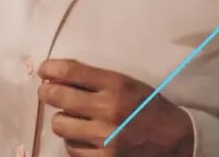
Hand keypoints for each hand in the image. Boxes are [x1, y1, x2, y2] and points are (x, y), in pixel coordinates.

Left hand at [38, 59, 194, 155]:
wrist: (174, 140)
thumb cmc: (145, 106)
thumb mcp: (124, 83)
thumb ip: (92, 78)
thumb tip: (54, 75)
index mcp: (115, 85)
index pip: (69, 71)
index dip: (49, 69)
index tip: (44, 71)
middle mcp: (109, 110)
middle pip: (55, 96)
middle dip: (47, 92)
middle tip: (49, 93)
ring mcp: (105, 139)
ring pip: (59, 125)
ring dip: (63, 120)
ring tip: (74, 119)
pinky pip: (70, 149)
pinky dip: (74, 143)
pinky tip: (85, 138)